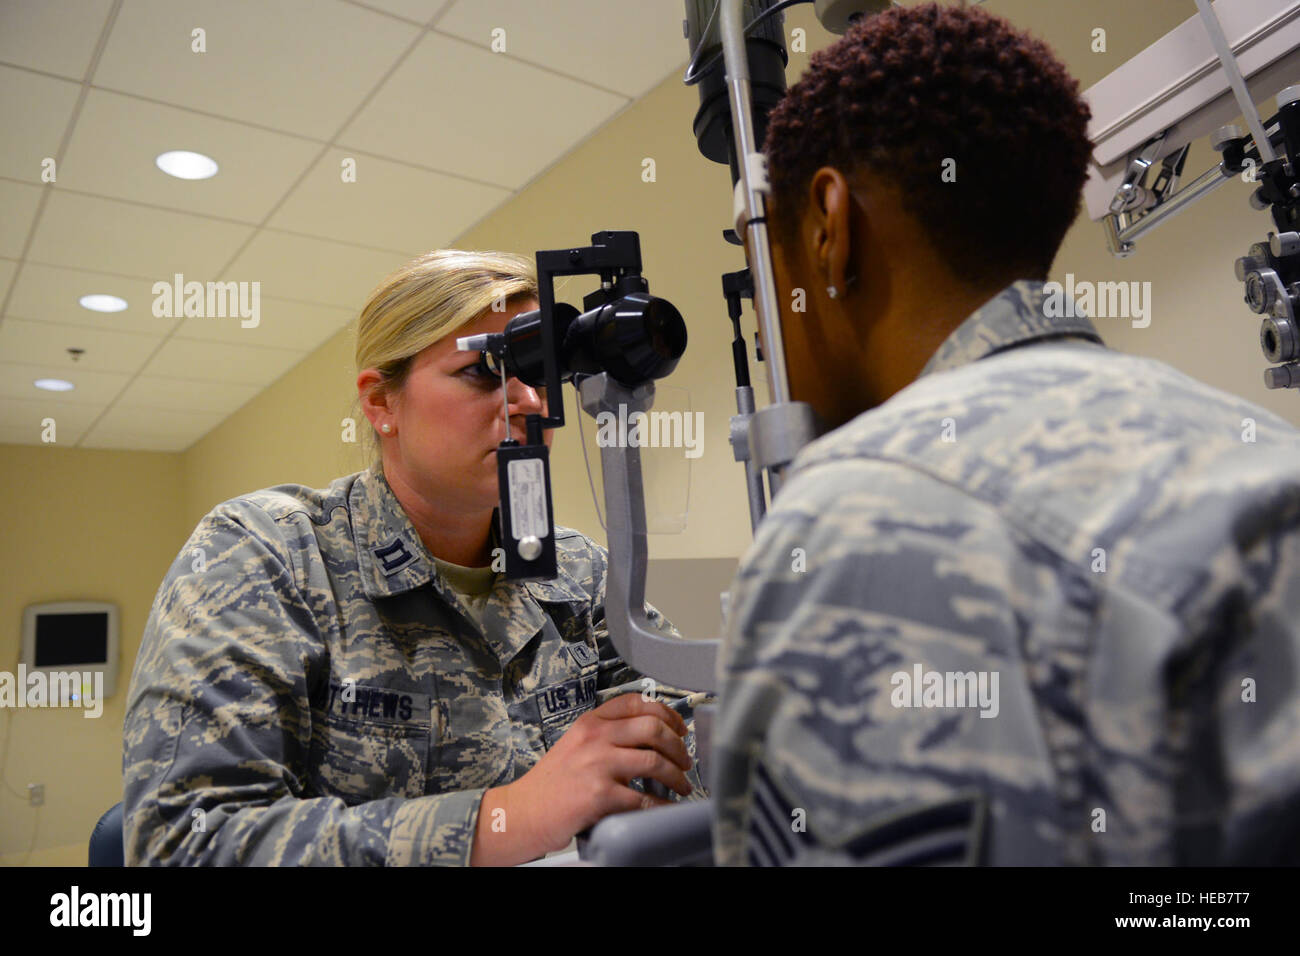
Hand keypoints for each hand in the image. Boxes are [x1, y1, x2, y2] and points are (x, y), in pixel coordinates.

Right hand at [470, 693, 691, 864]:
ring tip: (681, 785)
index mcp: (590, 723)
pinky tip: (666, 808)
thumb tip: (649, 737)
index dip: (666, 713)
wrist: (522, 812)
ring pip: (655, 762)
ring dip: (677, 776)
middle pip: (653, 728)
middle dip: (678, 746)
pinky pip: (644, 799)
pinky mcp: (600, 796)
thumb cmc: (550, 784)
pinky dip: (662, 805)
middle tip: (684, 760)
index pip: (636, 702)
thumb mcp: (575, 744)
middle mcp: (595, 738)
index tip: (678, 727)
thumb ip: (606, 735)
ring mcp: (598, 766)